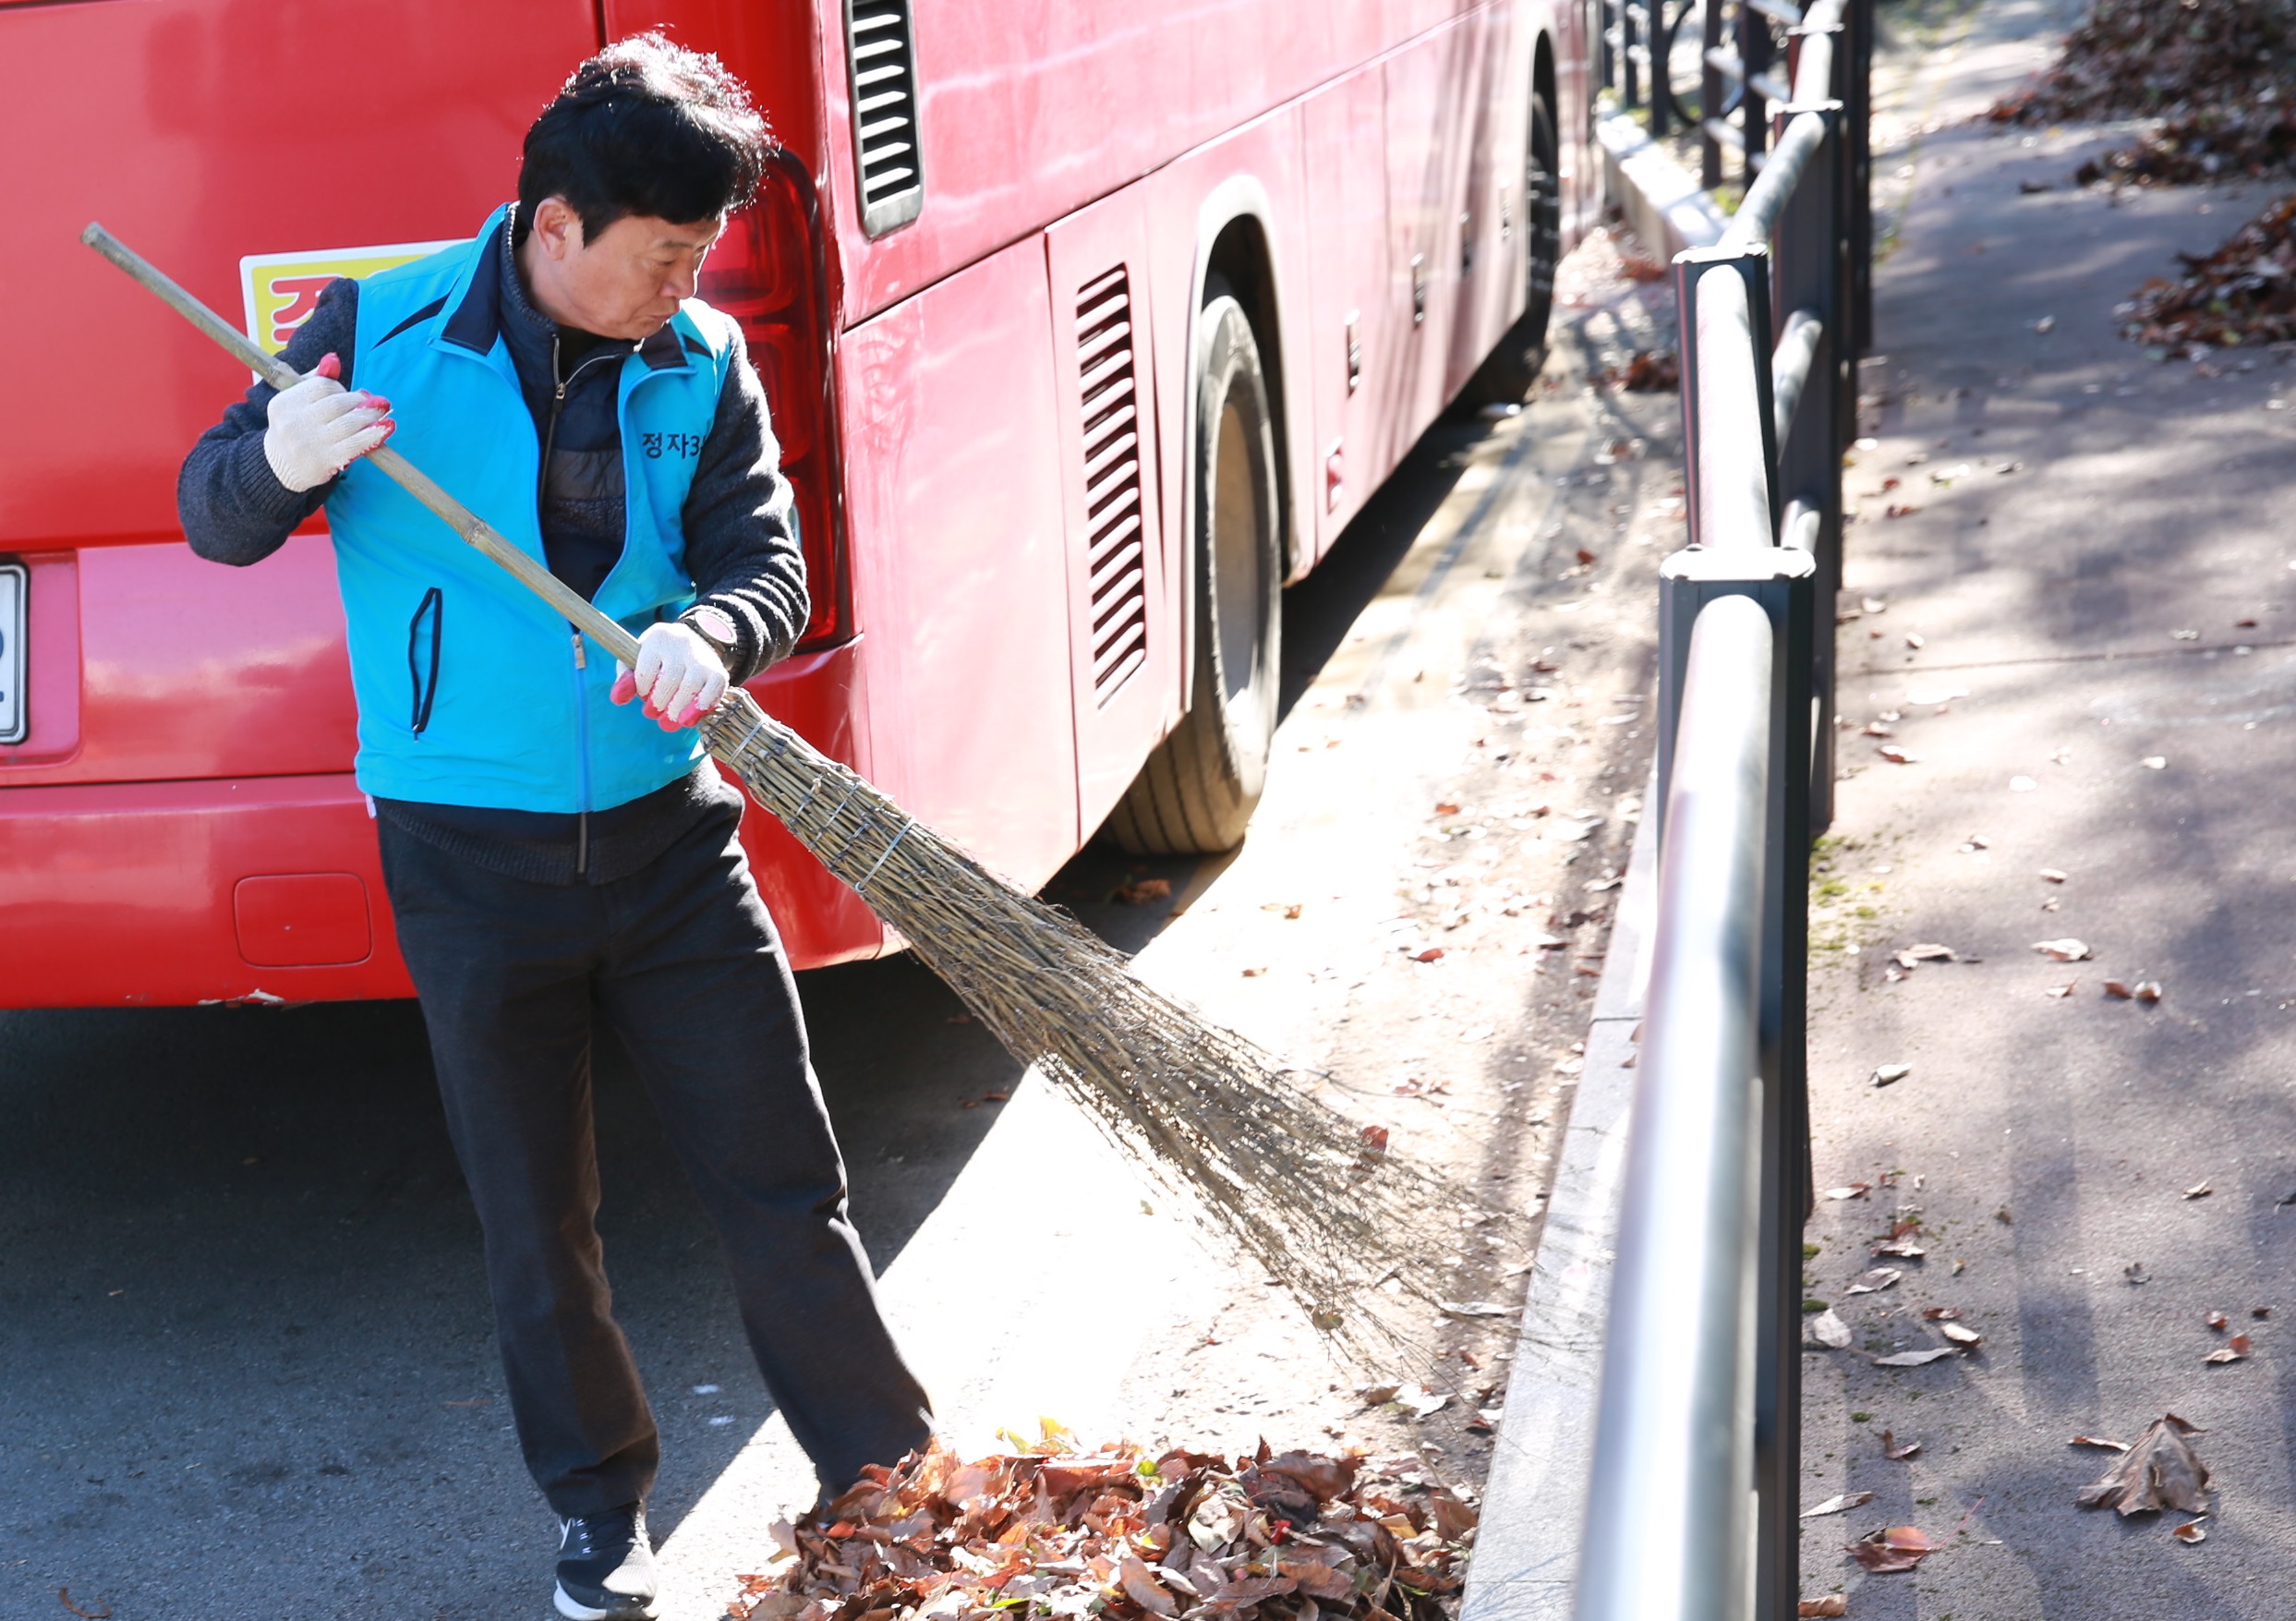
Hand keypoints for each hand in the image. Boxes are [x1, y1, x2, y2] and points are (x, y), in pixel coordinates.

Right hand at [263, 352, 393, 492]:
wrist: (282, 467)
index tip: (353, 395)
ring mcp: (308, 443)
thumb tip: (333, 360)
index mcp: (284, 403)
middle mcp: (293, 422)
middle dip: (360, 402)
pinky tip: (386, 429)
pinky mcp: (324, 461)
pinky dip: (374, 435)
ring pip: (348, 424)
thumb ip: (314, 380)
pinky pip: (355, 445)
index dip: (342, 389)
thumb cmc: (297, 428)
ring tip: (384, 412)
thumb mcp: (297, 403)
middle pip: (337, 404)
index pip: (321, 386)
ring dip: (371, 416)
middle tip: (377, 403)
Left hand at [611, 622, 728, 729]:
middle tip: (653, 713)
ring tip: (668, 722)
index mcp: (658, 638)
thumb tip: (618, 699)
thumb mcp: (637, 659)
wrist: (695, 642)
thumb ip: (625, 678)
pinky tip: (688, 720)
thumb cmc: (658, 657)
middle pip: (669, 681)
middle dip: (659, 704)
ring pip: (690, 688)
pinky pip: (712, 692)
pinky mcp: (718, 671)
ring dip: (676, 711)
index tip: (643, 694)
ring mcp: (702, 657)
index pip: (646, 671)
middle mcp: (682, 643)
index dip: (643, 690)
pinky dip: (699, 709)